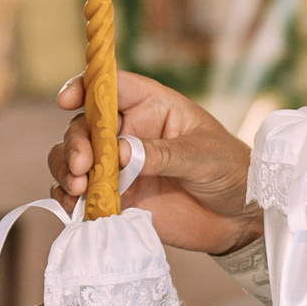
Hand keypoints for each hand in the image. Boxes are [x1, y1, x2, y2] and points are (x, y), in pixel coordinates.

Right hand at [49, 72, 258, 255]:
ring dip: (66, 169)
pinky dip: (69, 198)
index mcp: (152, 106)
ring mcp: (120, 165)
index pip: (112, 86)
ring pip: (76, 157)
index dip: (85, 86)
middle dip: (76, 142)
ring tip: (76, 189)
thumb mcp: (203, 157)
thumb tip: (120, 152)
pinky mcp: (117, 196)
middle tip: (81, 166)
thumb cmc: (231, 172)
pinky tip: (73, 207)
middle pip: (86, 125)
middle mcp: (129, 131)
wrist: (240, 219)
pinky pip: (82, 193)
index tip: (67, 101)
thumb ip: (162, 154)